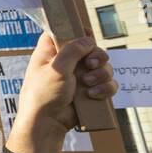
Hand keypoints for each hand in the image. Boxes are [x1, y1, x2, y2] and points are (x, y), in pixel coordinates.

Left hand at [9, 32, 116, 152]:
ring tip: (88, 83)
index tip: (86, 32)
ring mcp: (79, 77)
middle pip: (90, 48)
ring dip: (101, 74)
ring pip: (102, 66)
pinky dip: (105, 88)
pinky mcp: (89, 91)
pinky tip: (93, 94)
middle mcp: (66, 63)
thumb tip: (86, 39)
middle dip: (96, 55)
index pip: (62, 32)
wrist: (48, 123)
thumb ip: (71, 51)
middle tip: (91, 64)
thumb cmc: (44, 95)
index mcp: (50, 53)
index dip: (75, 29)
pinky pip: (107, 84)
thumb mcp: (56, 68)